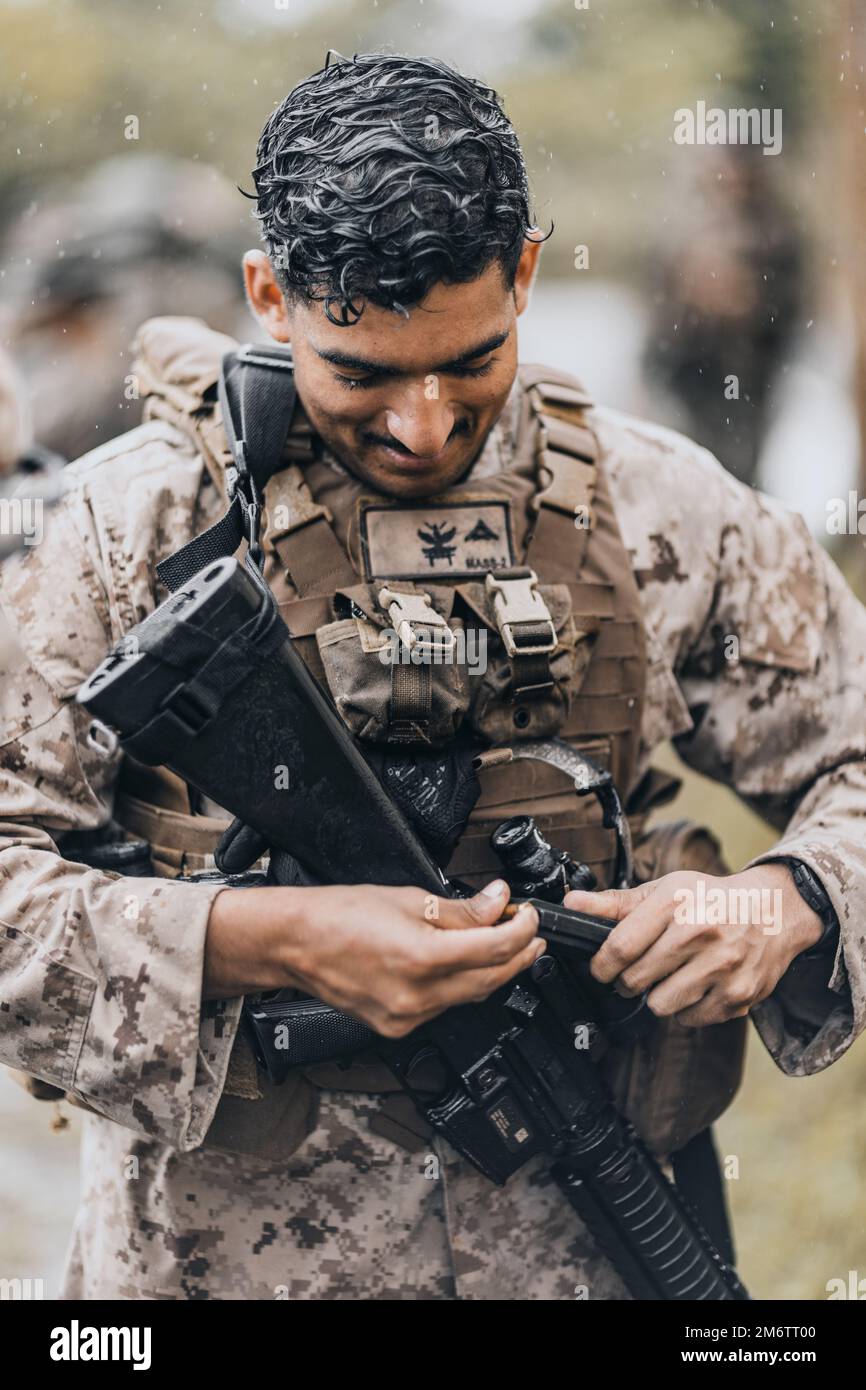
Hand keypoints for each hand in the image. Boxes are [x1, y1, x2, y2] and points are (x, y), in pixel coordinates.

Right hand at [205, 879, 543, 1036]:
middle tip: (531, 934)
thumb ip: (459, 909)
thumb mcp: (407, 898)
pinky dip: (459, 985)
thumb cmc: (338, 914)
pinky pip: (443, 1007)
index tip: (529, 914)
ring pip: (470, 996)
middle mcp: (416, 996)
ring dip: (491, 970)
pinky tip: (462, 965)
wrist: (294, 942)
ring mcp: (406, 1017)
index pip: (495, 948)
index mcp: (421, 957)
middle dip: (518, 955)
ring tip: (503, 944)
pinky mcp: (397, 1026)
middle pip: (490, 979)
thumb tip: (497, 904)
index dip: (523, 929)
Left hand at [563, 863, 823, 1026]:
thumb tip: (571, 903)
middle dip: (628, 981)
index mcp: (675, 901)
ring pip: (661, 1005)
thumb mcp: (665, 890)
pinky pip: (690, 1019)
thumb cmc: (712, 900)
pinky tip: (697, 985)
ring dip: (658, 995)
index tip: (601, 968)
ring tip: (671, 976)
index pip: (620, 946)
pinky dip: (687, 1009)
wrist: (775, 911)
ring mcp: (722, 966)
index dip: (601, 965)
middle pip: (636, 980)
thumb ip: (616, 902)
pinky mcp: (739, 995)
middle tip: (639, 970)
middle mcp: (699, 932)